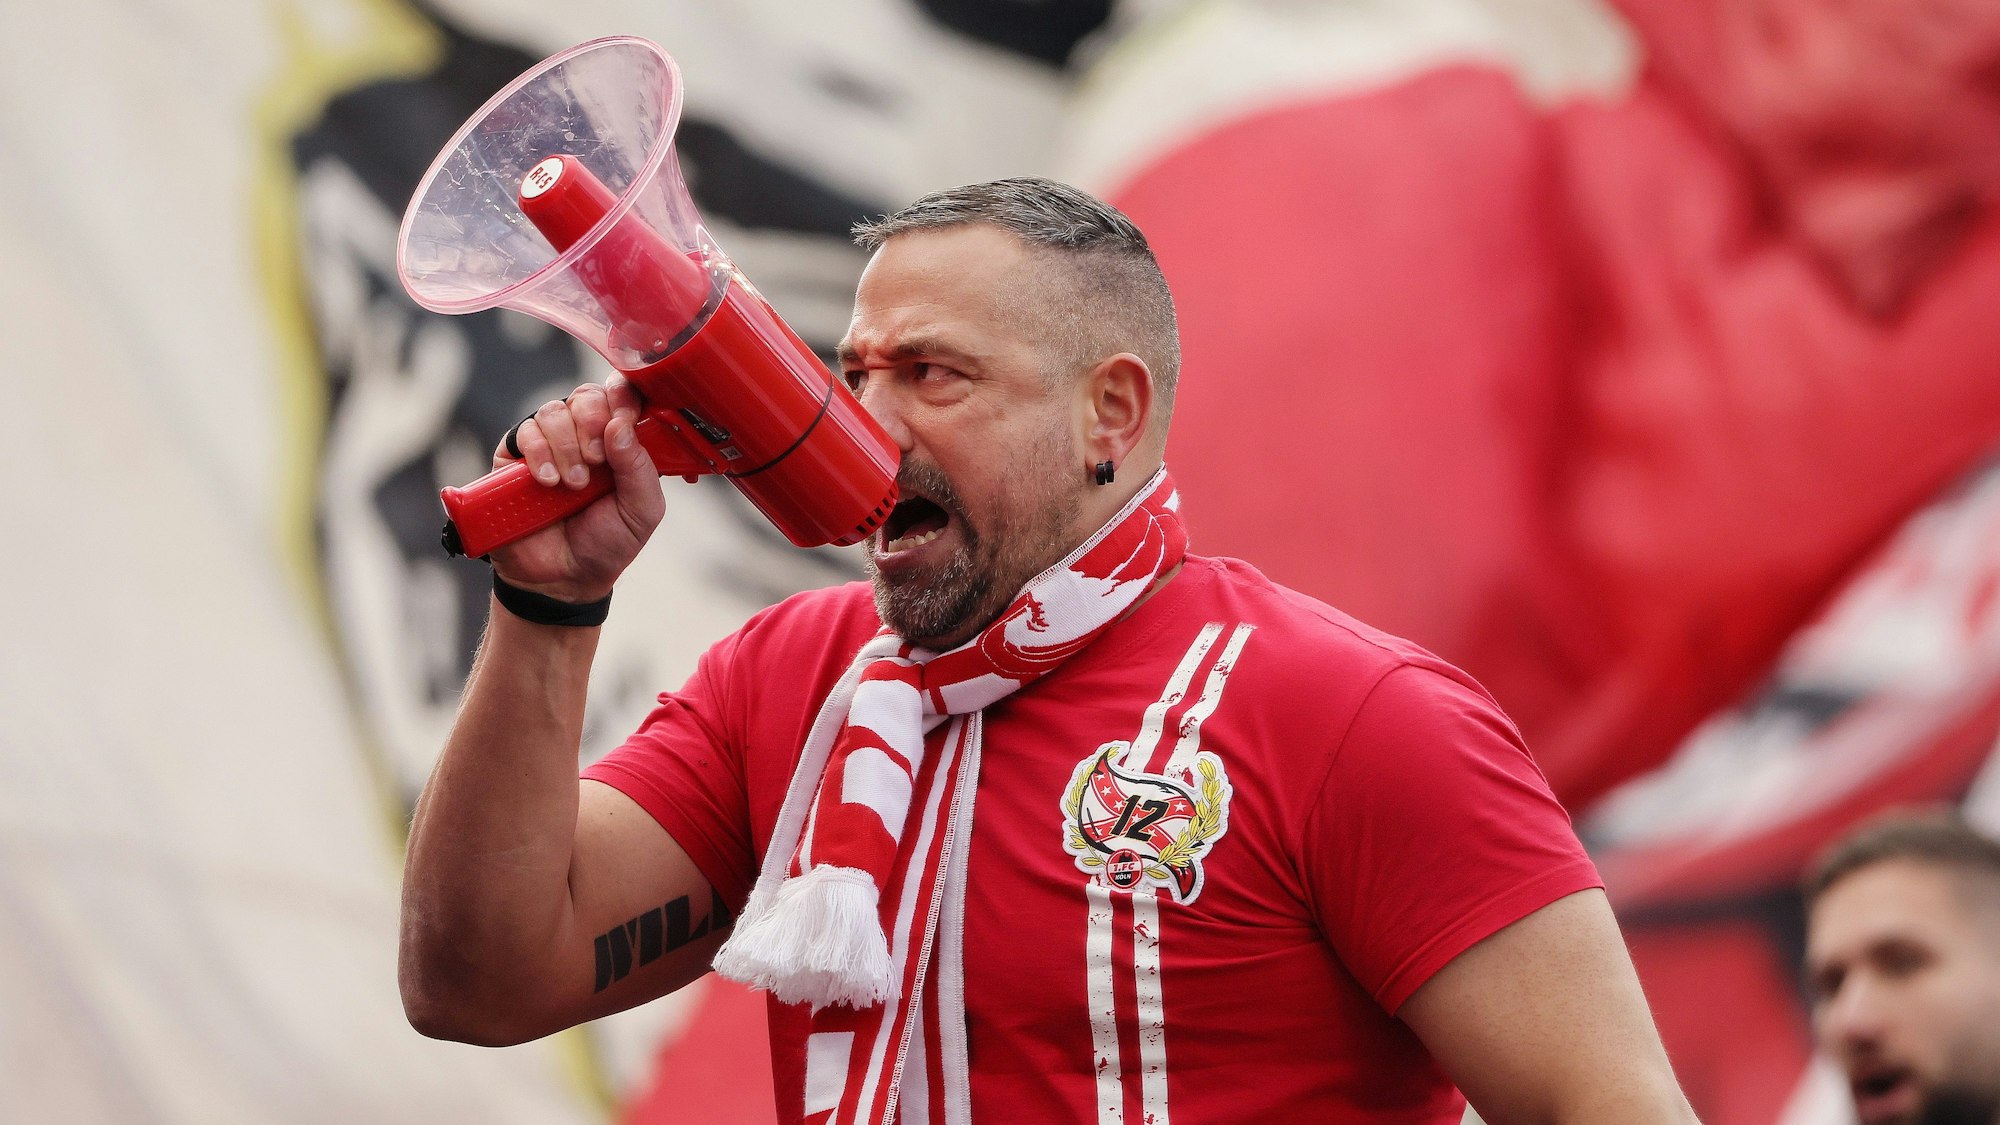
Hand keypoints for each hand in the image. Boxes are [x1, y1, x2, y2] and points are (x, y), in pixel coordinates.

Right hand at [486, 375, 664, 602]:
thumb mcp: (641, 511)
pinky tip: (549, 482)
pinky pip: (525, 432)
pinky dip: (540, 453)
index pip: (622, 397)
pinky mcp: (516, 459)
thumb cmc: (606, 544)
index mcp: (621, 443)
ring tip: (574, 483)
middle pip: (587, 396)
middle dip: (594, 423)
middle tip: (597, 461)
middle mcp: (585, 437)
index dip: (624, 397)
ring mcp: (550, 445)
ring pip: (555, 411)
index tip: (625, 417)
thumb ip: (640, 469)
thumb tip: (621, 425)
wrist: (563, 580)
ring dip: (568, 444)